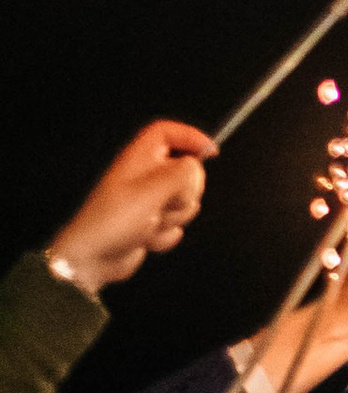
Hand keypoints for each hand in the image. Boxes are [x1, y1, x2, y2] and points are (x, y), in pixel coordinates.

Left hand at [45, 121, 214, 289]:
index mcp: (139, 160)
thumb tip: (196, 168)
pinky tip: (144, 238)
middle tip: (167, 200)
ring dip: (173, 218)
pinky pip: (175, 226)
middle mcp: (145, 178)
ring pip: (184, 202)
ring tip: (149, 223)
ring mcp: (148, 202)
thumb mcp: (152, 191)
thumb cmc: (111, 222)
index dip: (191, 136)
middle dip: (185, 193)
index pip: (167, 133)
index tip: (210, 152)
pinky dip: (164, 236)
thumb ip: (182, 174)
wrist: (91, 259)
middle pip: (186, 172)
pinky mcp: (150, 223)